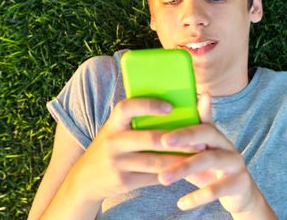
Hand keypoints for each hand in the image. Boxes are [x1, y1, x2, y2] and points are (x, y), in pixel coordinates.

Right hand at [66, 98, 201, 203]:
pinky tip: (186, 171)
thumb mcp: (118, 130)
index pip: (128, 108)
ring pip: (155, 161)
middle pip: (148, 138)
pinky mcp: (123, 181)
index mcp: (113, 123)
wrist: (86, 178)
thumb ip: (137, 120)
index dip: (149, 105)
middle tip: (200, 140)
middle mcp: (113, 141)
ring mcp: (117, 163)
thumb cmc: (113, 146)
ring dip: (179, 159)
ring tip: (199, 156)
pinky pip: (152, 177)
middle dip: (177, 140)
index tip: (170, 107)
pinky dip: (171, 174)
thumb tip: (175, 107)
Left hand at [157, 93, 275, 217]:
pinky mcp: (239, 183)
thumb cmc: (211, 171)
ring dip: (185, 168)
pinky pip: (217, 189)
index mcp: (215, 135)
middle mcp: (226, 144)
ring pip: (210, 160)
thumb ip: (181, 145)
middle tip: (163, 141)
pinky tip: (181, 203)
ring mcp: (235, 162)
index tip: (179, 107)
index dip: (196, 111)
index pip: (203, 118)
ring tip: (163, 178)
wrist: (240, 194)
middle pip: (207, 133)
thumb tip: (153, 138)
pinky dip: (198, 197)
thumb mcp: (197, 156)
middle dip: (185, 135)